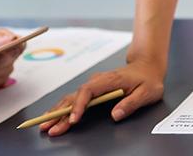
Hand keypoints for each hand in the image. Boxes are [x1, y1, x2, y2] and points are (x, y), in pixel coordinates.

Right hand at [41, 57, 165, 136]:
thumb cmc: (148, 79)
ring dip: (57, 111)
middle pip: (74, 96)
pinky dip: (63, 108)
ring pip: (71, 98)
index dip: (79, 105)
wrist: (147, 66)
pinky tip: (54, 116)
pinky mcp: (92, 90)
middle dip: (60, 112)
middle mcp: (98, 81)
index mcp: (109, 80)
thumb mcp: (147, 92)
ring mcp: (94, 85)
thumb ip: (131, 103)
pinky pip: (74, 99)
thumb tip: (115, 115)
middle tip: (48, 127)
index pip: (88, 91)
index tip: (73, 119)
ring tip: (45, 124)